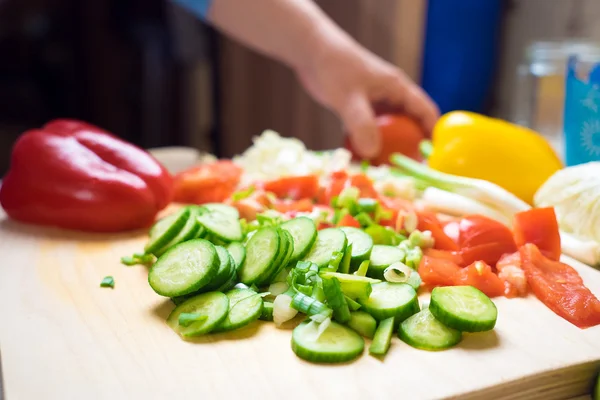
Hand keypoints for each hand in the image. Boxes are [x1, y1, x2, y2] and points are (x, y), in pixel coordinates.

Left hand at [296, 37, 439, 158]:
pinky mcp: (359, 109)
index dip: (434, 135)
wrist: (311, 52)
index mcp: (398, 89)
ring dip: (387, 149)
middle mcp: (390, 97)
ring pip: (388, 131)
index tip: (433, 159)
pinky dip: (367, 144)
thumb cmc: (334, 68)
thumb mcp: (349, 98)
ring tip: (384, 172)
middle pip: (409, 126)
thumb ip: (362, 124)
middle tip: (406, 172)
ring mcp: (374, 104)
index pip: (426, 113)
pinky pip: (368, 131)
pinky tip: (360, 161)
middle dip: (410, 148)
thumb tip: (372, 153)